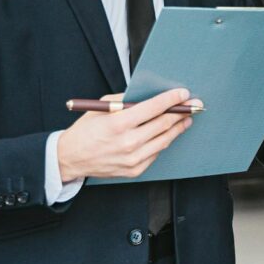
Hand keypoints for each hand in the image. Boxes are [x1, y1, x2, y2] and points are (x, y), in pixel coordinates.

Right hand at [57, 89, 199, 180]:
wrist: (71, 158)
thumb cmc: (86, 130)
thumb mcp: (102, 107)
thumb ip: (126, 100)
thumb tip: (151, 95)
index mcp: (119, 123)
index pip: (153, 108)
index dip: (171, 99)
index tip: (183, 93)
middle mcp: (128, 142)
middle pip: (163, 124)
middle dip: (181, 113)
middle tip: (193, 105)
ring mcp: (133, 158)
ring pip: (164, 140)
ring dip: (178, 128)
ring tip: (186, 119)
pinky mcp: (135, 170)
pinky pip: (156, 153)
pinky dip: (162, 141)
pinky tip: (167, 133)